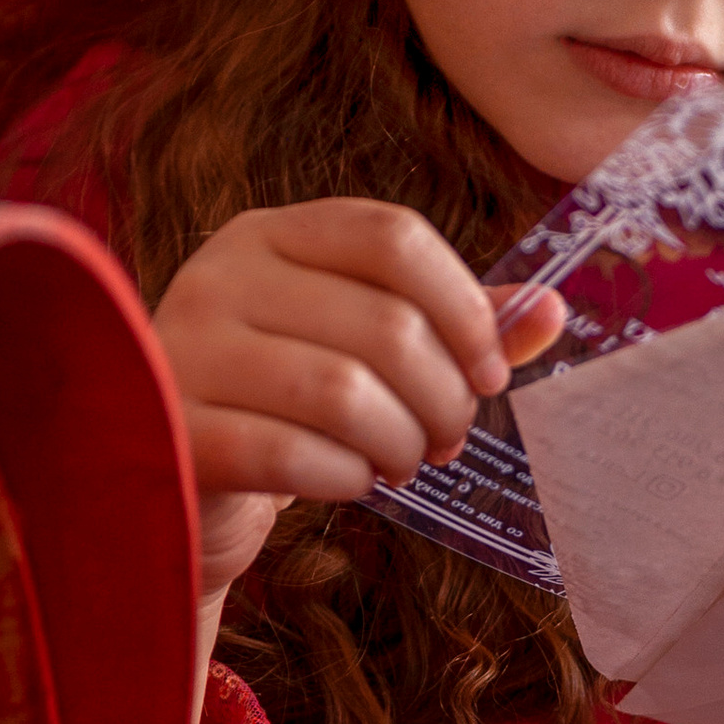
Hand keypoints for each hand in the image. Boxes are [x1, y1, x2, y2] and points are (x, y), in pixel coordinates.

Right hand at [151, 198, 565, 604]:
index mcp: (271, 235)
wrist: (175, 488)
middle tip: (446, 441)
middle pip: (385, 324)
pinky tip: (350, 484)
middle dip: (443, 398)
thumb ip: (453, 328)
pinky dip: (345, 477)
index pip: (393, 237)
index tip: (490, 374)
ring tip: (401, 463)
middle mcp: (219, 275)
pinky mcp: (171, 432)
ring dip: (400, 443)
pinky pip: (289, 453)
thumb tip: (552, 310)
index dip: (465, 309)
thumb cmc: (286, 409)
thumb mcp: (365, 352)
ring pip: (343, 392)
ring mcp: (184, 350)